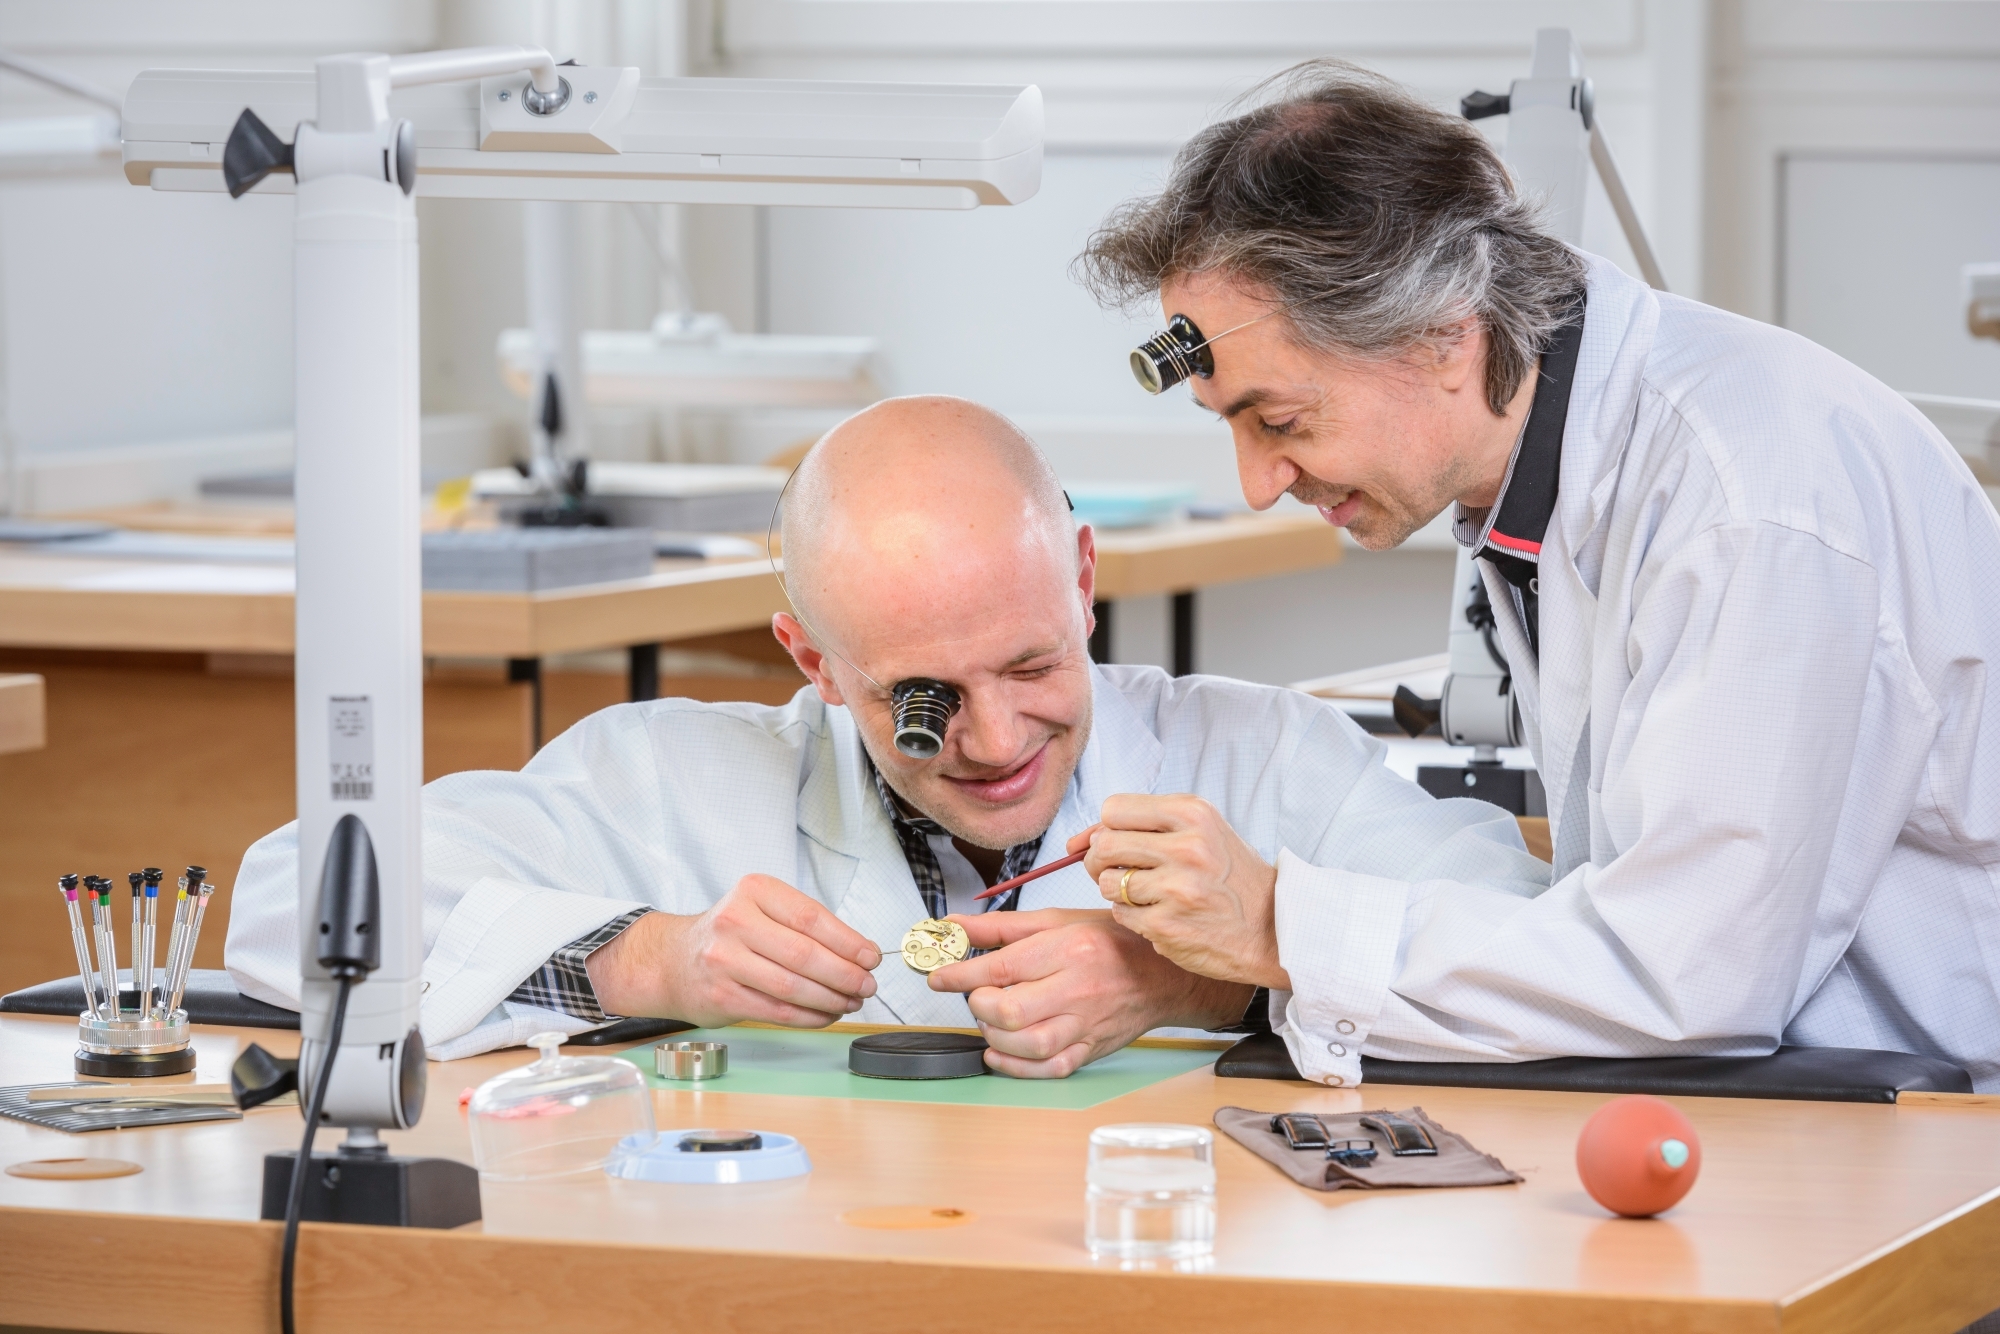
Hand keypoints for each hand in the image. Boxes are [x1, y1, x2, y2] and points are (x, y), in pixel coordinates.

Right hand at [585, 874, 882, 1027]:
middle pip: (804, 954)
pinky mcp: (722, 996)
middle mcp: (735, 922)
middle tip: (868, 984)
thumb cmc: (729, 935)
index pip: (811, 917)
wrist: (672, 961)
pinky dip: (809, 1016)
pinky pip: (777, 1010)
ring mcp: (724, 961)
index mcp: (754, 892)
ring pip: (793, 987)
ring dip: (831, 999)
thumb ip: (805, 926)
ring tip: (851, 1001)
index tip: (871, 956)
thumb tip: (860, 953)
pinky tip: (826, 1014)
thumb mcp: (762, 910)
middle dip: (845, 974)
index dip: (848, 941)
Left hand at [925, 908, 1252, 1078]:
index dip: (961, 974)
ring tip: (990, 1018)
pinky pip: (1048, 1068)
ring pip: (1028, 1044)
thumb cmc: (1112, 943)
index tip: (939, 975)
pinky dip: (1016, 1066)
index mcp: (1070, 949)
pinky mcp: (1090, 1049)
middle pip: (1012, 1010)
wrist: (1164, 976)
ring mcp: (1086, 1024)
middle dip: (979, 1005)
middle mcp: (1079, 989)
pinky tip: (1001, 1050)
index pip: (1002, 966)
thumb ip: (1001, 927)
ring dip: (994, 1035)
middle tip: (975, 995)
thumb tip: (953, 927)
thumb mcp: (1057, 921)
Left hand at [1072, 794, 1290, 989]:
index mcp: (1192, 813)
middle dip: (1100, 860)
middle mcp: (1186, 847)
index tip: (1112, 842)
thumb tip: (1077, 840)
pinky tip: (1160, 915)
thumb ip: (1144, 826)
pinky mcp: (1167, 926)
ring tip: (1146, 895)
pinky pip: (1120, 914)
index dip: (1104, 828)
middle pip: (1104, 844)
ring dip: (1117, 891)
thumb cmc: (1230, 877)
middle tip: (1119, 871)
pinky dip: (1132, 916)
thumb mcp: (1200, 833)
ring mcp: (1176, 889)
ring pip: (1107, 883)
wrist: (1273, 928)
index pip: (1113, 808)